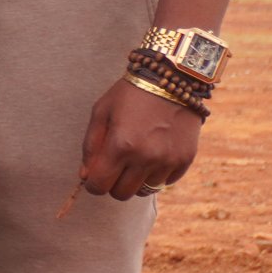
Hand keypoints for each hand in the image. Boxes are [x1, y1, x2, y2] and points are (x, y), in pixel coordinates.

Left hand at [78, 75, 201, 199]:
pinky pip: (165, 182)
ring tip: (136, 158)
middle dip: (113, 184)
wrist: (173, 79)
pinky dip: (156, 174)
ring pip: (144, 191)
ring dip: (136, 180)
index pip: (99, 186)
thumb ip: (90, 147)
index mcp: (121, 146)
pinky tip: (154, 154)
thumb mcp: (101, 113)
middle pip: (122, 194)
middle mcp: (146, 158)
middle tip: (115, 166)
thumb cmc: (130, 94)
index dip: (93, 184)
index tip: (94, 175)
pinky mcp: (186, 159)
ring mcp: (168, 160)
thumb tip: (85, 176)